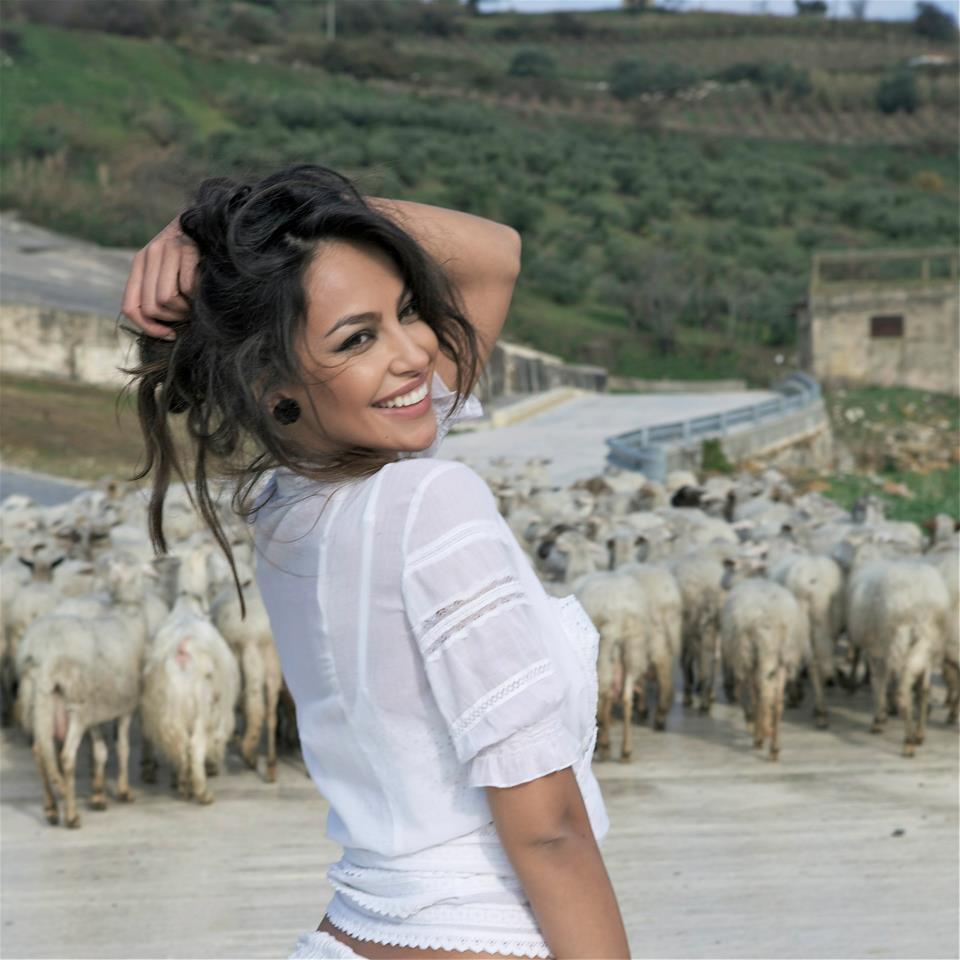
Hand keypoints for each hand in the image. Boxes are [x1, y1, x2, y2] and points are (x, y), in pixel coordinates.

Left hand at [121, 213, 198, 338]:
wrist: (211, 222)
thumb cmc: (194, 255)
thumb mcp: (168, 269)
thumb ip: (157, 289)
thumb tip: (156, 323)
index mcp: (140, 263)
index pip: (131, 307)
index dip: (148, 328)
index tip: (170, 334)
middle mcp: (148, 255)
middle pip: (151, 307)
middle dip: (172, 319)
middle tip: (188, 315)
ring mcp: (166, 251)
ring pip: (166, 300)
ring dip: (185, 309)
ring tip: (196, 302)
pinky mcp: (186, 249)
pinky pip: (187, 288)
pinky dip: (198, 296)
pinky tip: (204, 289)